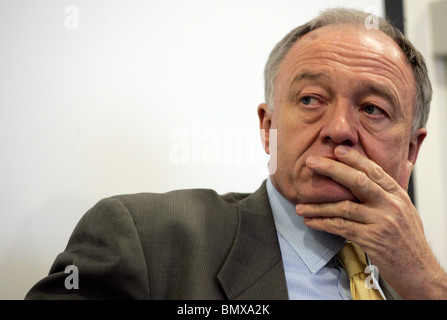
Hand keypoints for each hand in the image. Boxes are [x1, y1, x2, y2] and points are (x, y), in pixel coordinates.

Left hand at [295, 145, 446, 298]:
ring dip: (318, 206)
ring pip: (343, 207)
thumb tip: (386, 168)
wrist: (418, 270)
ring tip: (300, 205)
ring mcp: (381, 222)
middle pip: (357, 181)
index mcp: (397, 195)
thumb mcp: (406, 210)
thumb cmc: (408, 239)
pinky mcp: (371, 239)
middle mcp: (390, 205)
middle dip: (331, 169)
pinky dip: (322, 223)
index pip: (374, 170)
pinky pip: (341, 227)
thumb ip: (390, 191)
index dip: (354, 159)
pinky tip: (310, 221)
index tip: (336, 150)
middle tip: (311, 163)